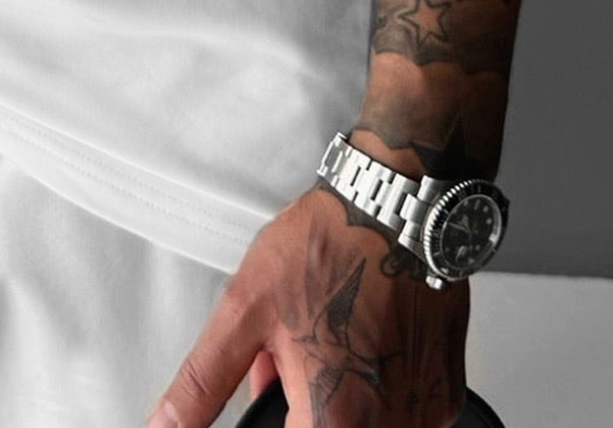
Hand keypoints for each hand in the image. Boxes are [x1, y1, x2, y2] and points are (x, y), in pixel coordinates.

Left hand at [147, 183, 468, 427]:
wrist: (397, 206)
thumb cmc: (328, 246)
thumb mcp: (245, 310)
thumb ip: (203, 383)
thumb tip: (167, 425)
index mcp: (333, 419)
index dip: (274, 417)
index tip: (276, 388)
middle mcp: (387, 426)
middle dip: (302, 404)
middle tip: (297, 358)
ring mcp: (423, 413)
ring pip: (366, 425)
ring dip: (339, 400)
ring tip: (329, 344)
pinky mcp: (445, 395)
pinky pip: (402, 413)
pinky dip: (377, 389)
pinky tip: (365, 342)